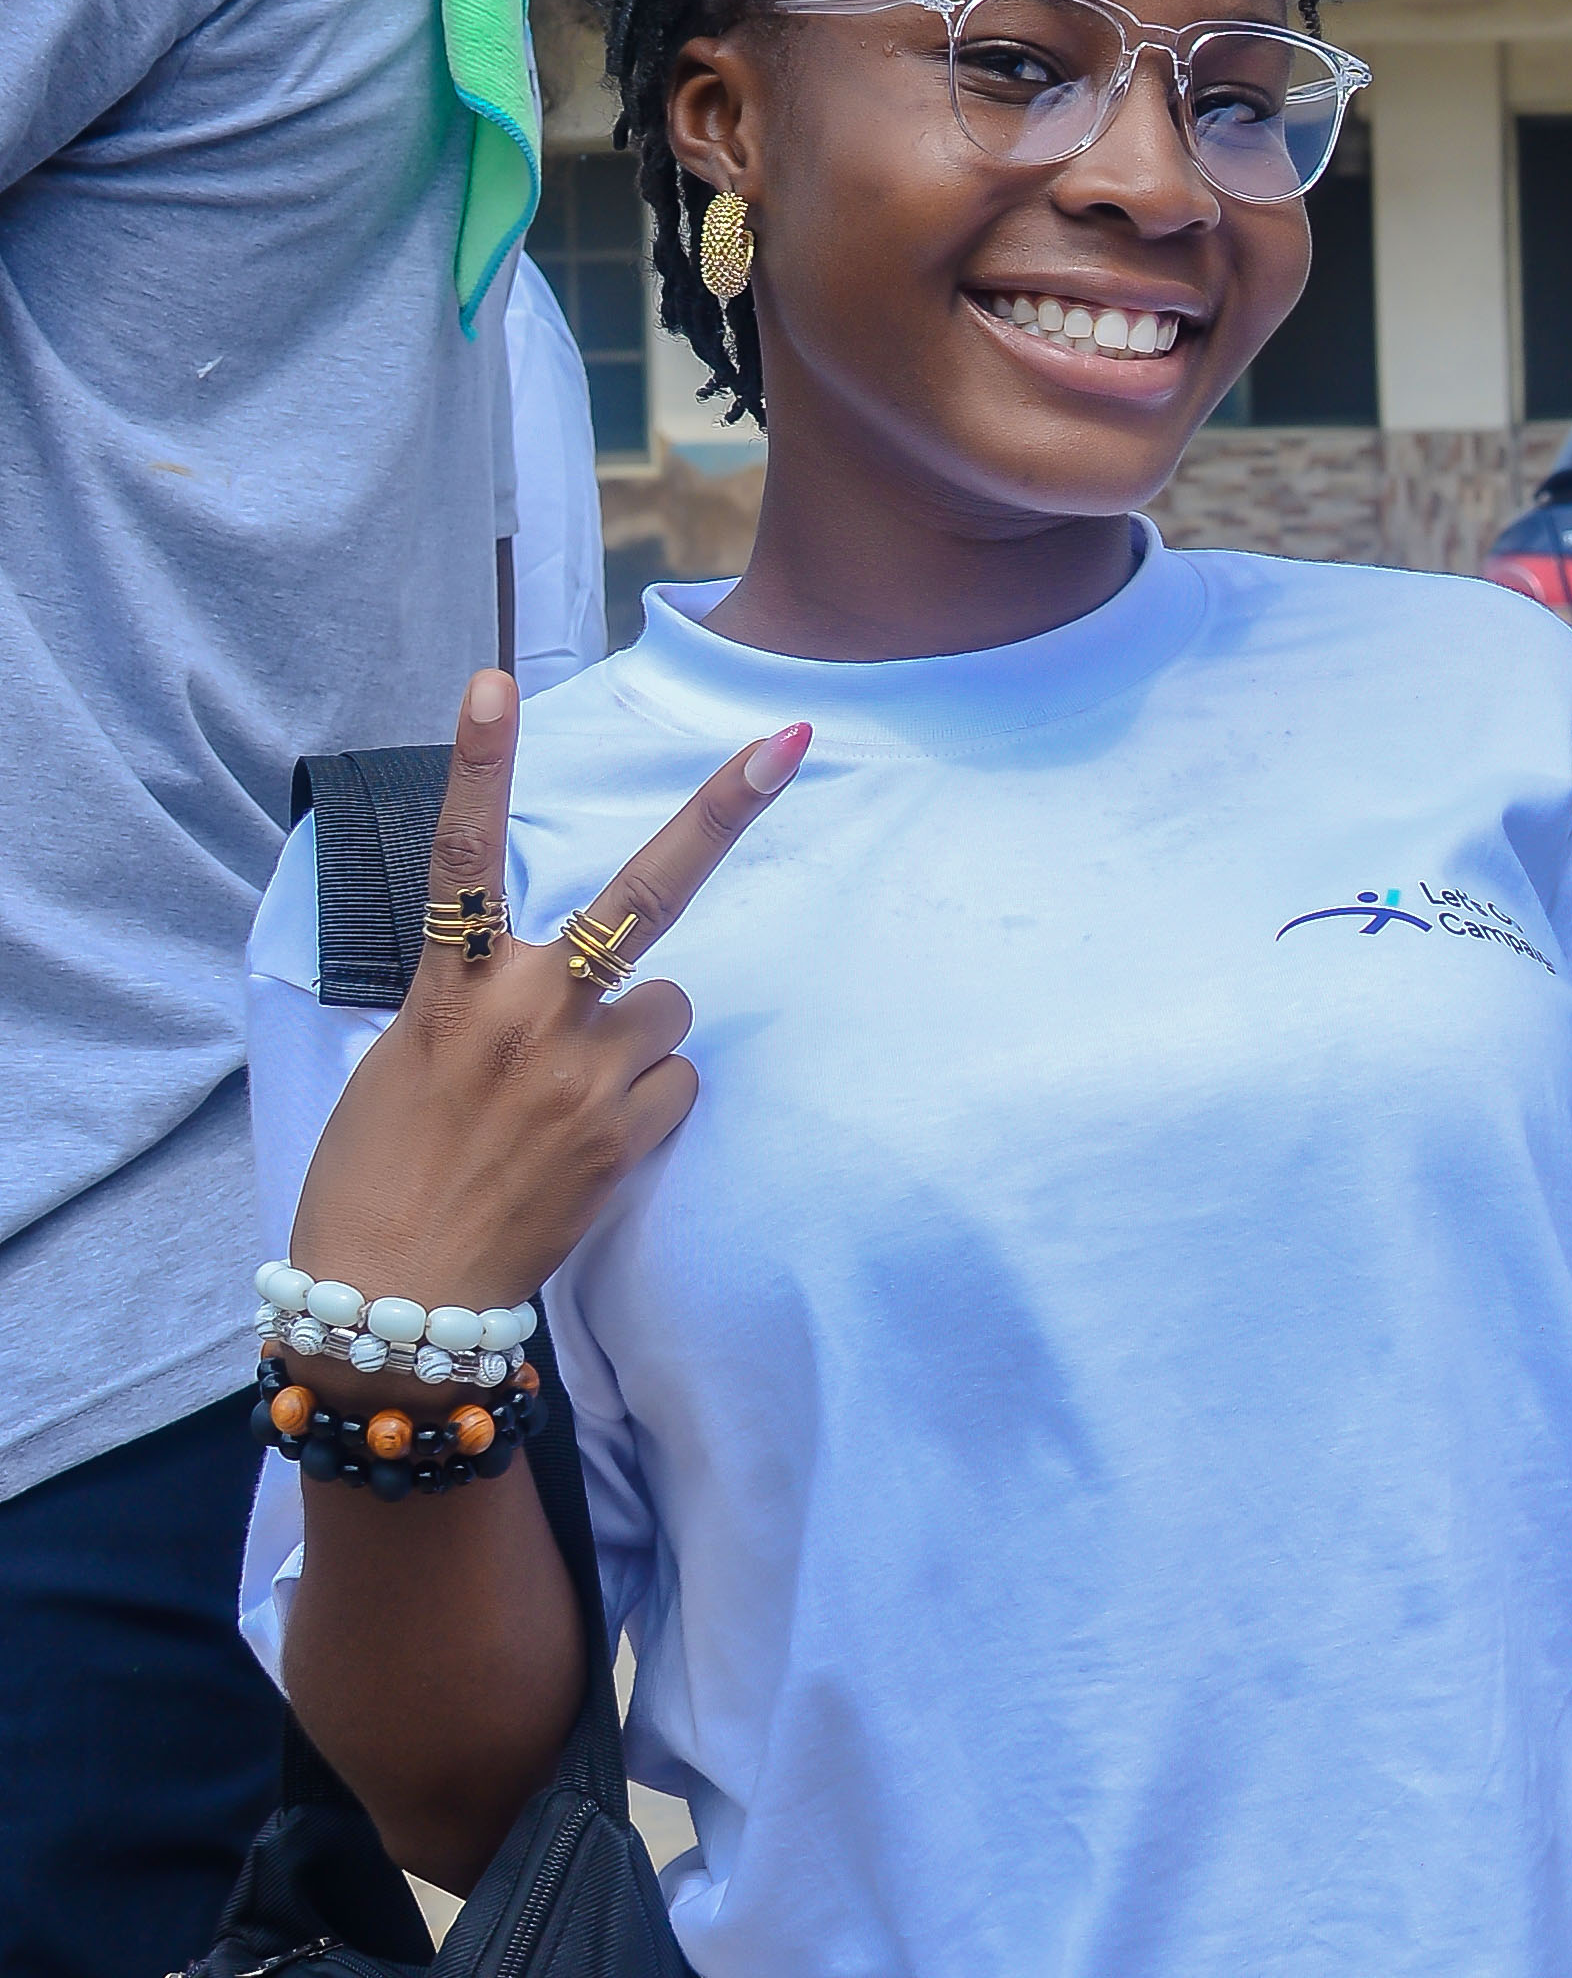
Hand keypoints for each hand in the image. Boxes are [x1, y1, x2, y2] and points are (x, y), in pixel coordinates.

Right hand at [289, 667, 808, 1327]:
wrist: (394, 1296)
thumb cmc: (380, 1172)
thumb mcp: (404, 1060)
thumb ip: (475, 1000)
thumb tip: (538, 981)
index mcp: (450, 988)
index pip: (461, 854)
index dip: (478, 763)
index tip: (495, 681)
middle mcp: (523, 1014)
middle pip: (643, 898)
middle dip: (720, 813)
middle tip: (785, 744)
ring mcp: (582, 1074)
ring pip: (669, 1008)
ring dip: (639, 1034)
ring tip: (571, 1094)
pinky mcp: (624, 1135)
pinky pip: (677, 1082)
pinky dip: (649, 1100)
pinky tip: (593, 1141)